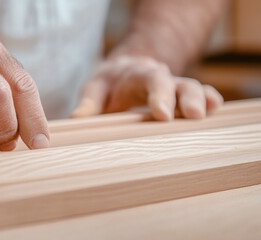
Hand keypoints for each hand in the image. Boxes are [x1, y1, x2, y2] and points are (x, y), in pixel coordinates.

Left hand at [72, 55, 222, 119]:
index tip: (162, 113)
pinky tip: (216, 108)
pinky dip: (209, 101)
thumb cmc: (109, 85)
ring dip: (199, 101)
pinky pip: (200, 95)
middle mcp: (159, 78)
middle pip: (176, 83)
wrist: (124, 74)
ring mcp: (173, 88)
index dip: (158, 95)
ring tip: (204, 116)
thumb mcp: (96, 89)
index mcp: (136, 75)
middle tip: (190, 115)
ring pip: (191, 88)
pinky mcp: (182, 98)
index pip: (149, 81)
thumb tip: (76, 119)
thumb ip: (89, 103)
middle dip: (183, 98)